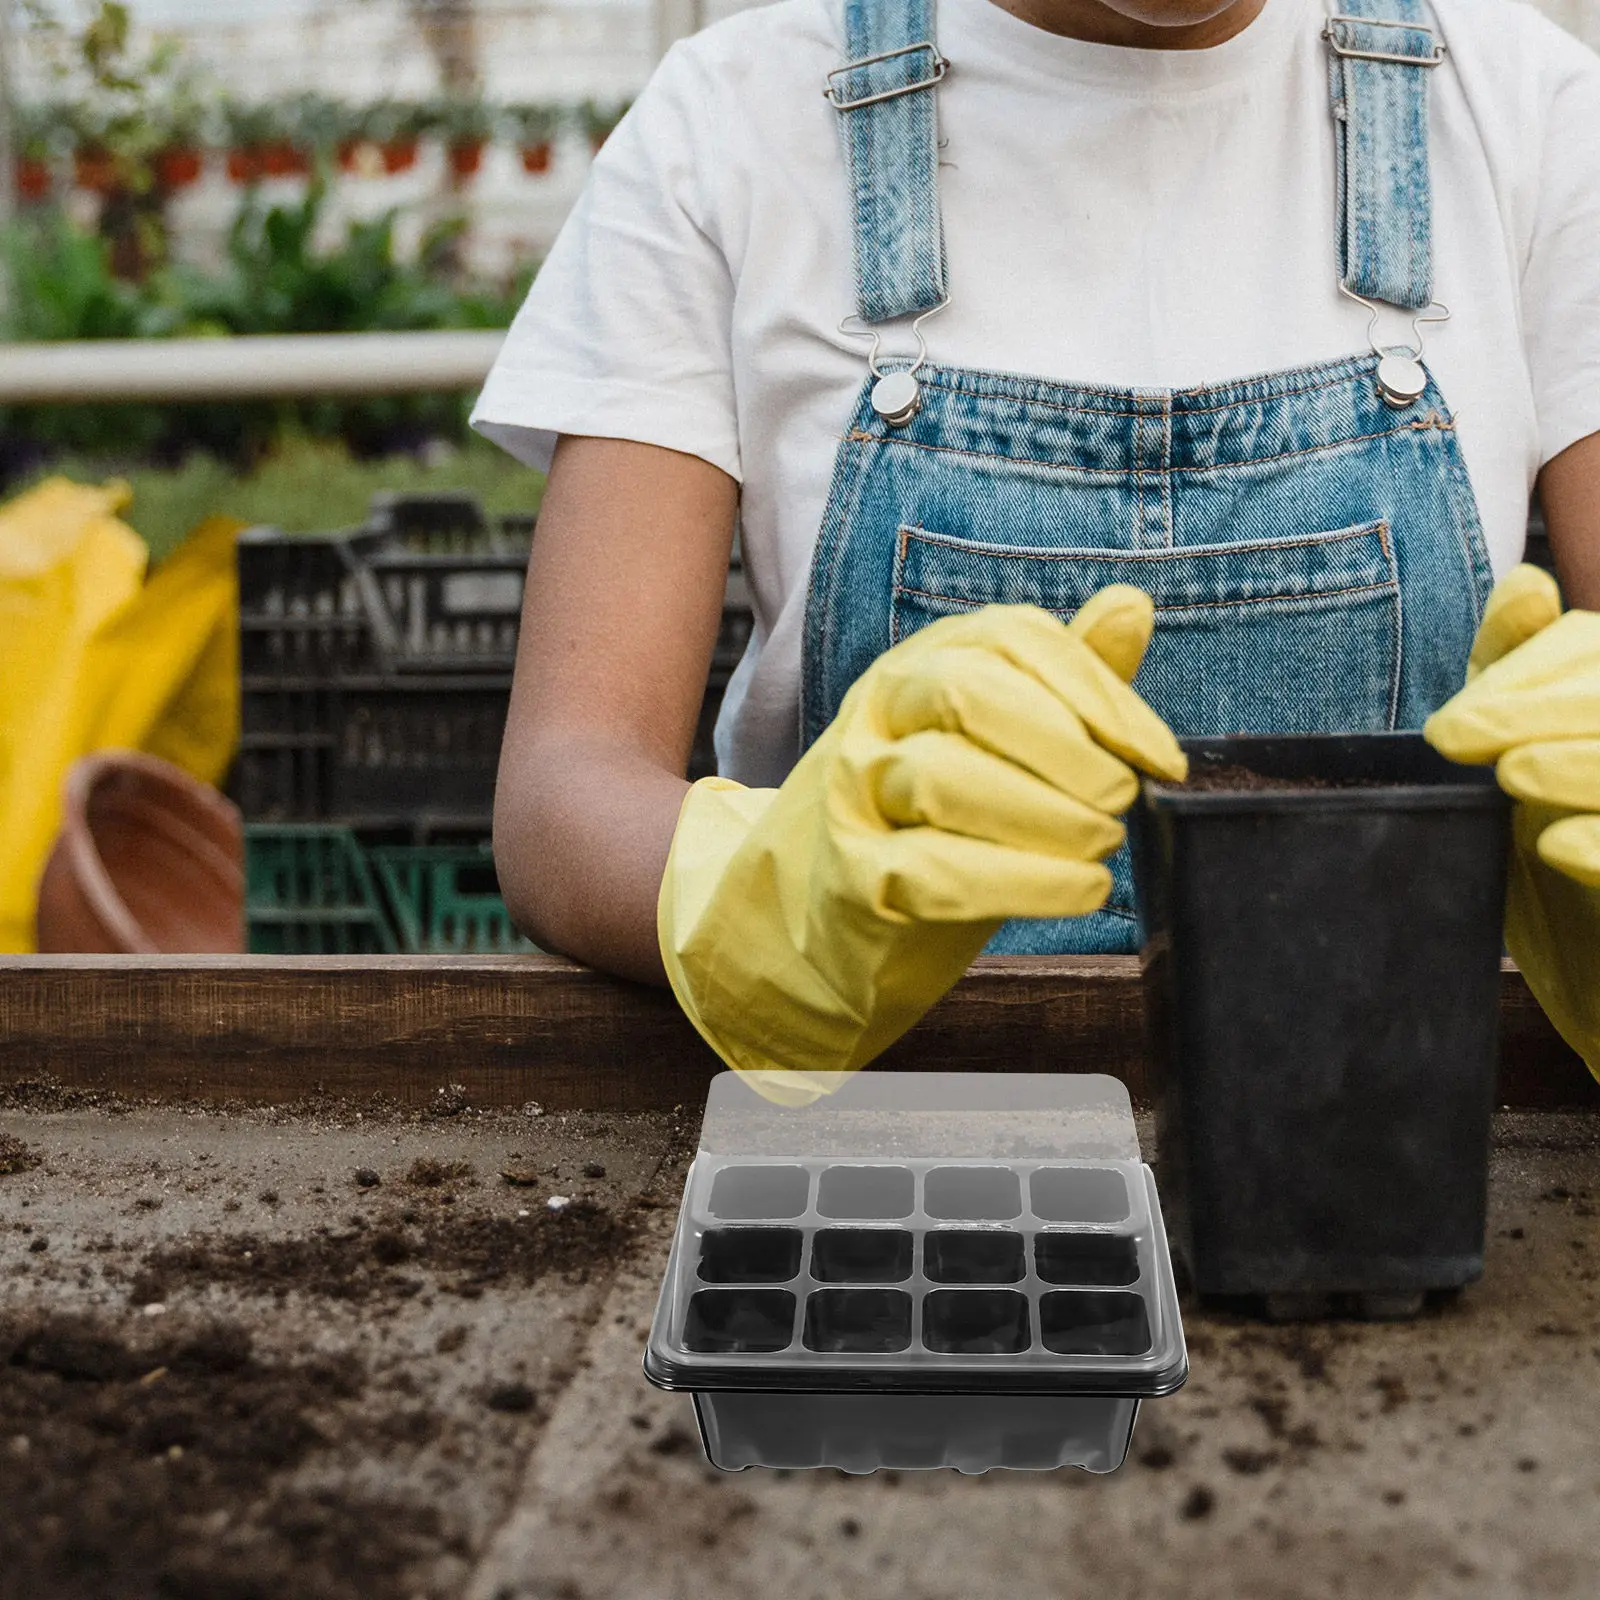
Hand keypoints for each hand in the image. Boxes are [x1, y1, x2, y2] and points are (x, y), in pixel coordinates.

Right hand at [657, 588, 1186, 1102]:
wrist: (808, 919)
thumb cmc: (926, 824)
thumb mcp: (994, 740)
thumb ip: (1063, 679)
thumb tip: (1132, 605)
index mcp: (923, 666)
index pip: (1012, 640)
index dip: (1098, 693)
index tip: (1158, 756)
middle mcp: (880, 715)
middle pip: (967, 692)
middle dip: (1064, 745)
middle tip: (1120, 798)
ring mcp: (856, 794)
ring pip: (943, 778)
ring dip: (1044, 814)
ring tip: (1101, 846)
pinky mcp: (851, 878)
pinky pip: (930, 871)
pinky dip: (1020, 881)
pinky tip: (1077, 888)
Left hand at [1424, 564, 1599, 1076]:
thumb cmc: (1566, 899)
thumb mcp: (1522, 791)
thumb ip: (1518, 688)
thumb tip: (1526, 585)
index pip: (1594, 652)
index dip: (1530, 675)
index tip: (1449, 730)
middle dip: (1543, 708)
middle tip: (1460, 742)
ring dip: (1585, 760)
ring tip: (1514, 777)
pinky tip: (1559, 845)